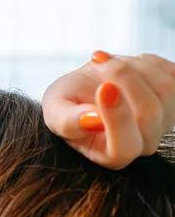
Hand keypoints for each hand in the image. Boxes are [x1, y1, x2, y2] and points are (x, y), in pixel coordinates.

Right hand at [42, 51, 174, 168]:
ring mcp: (164, 122)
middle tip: (96, 61)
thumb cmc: (68, 104)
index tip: (104, 88)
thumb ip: (66, 121)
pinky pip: (172, 74)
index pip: (125, 147)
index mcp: (111, 155)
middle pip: (149, 114)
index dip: (118, 119)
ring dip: (133, 67)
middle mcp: (143, 144)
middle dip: (123, 79)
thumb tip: (89, 120)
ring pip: (165, 91)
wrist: (86, 87)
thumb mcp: (54, 111)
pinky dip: (146, 62)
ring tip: (107, 63)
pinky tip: (125, 65)